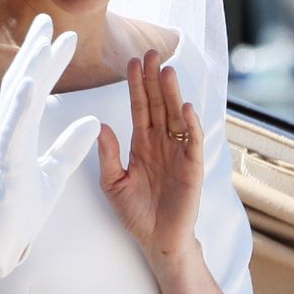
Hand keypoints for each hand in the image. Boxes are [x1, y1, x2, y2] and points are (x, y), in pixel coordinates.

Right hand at [0, 14, 99, 293]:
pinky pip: (12, 131)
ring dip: (29, 69)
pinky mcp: (3, 166)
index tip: (63, 37)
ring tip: (42, 41)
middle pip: (20, 85)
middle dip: (34, 52)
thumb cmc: (16, 213)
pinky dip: (20, 105)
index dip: (47, 63)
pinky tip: (30, 83)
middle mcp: (6, 135)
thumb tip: (94, 122)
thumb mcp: (52, 176)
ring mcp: (1, 148)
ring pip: (14, 101)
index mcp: (18, 135)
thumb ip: (70, 148)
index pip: (34, 91)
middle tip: (46, 20)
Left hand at [97, 50, 203, 259]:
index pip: (139, 107)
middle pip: (158, 104)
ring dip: (172, 94)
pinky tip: (185, 107)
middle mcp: (161, 143)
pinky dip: (190, 124)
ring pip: (175, 116)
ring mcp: (178, 153)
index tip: (131, 62)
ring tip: (167, 71)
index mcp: (141, 143)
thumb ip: (107, 155)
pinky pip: (192, 141)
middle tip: (151, 52)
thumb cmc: (135, 213)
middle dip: (154, 79)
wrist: (157, 241)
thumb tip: (100, 125)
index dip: (136, 85)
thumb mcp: (113, 182)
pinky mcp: (192, 168)